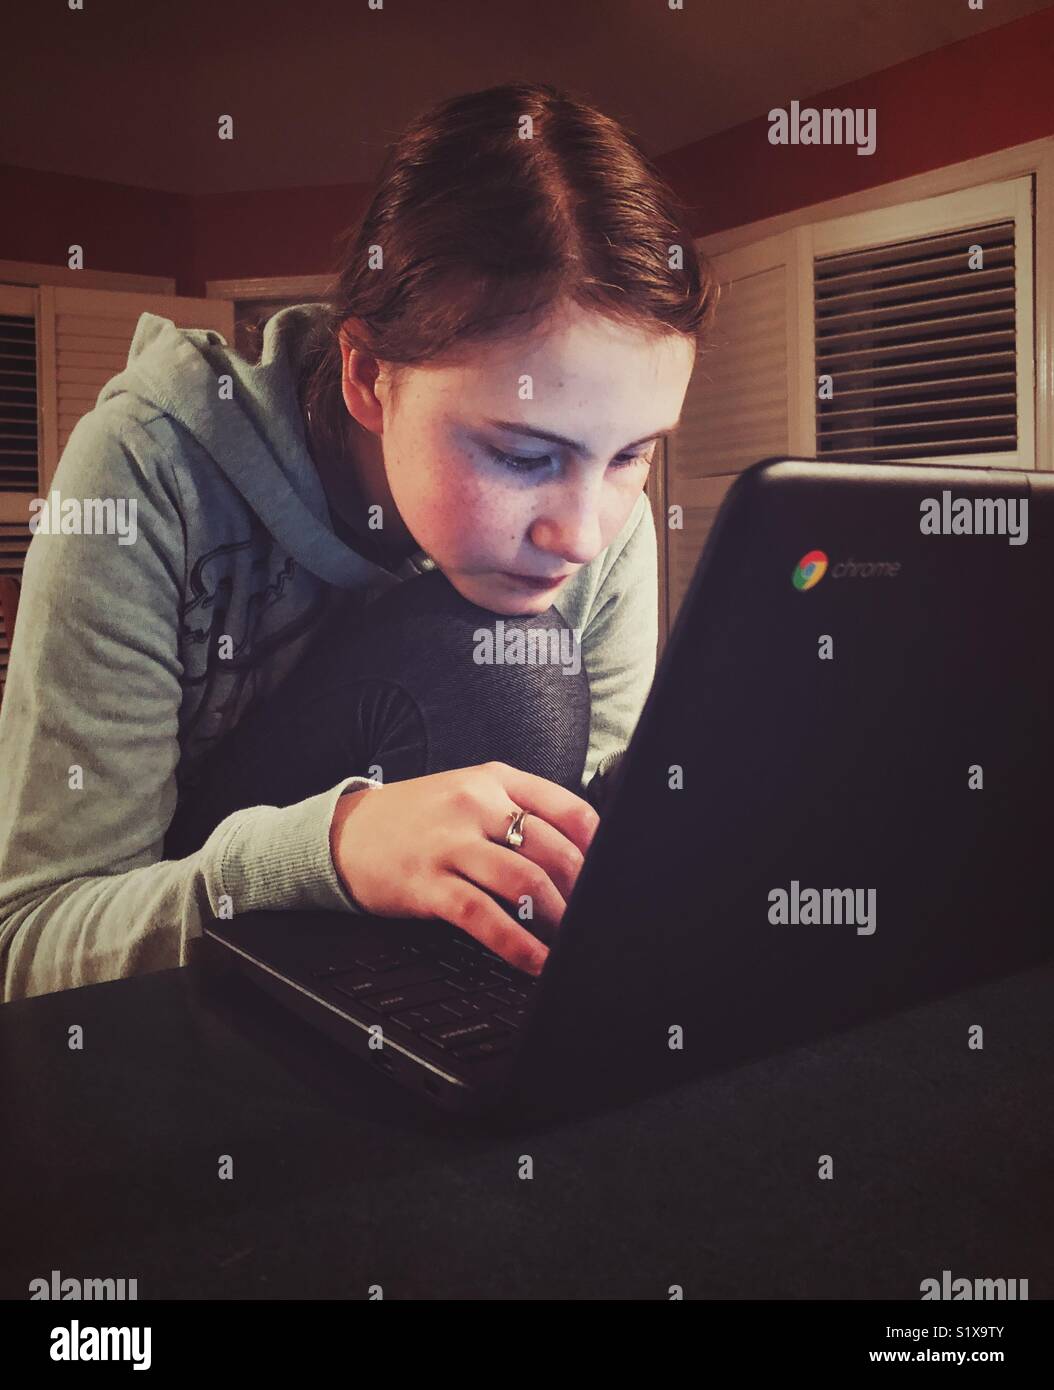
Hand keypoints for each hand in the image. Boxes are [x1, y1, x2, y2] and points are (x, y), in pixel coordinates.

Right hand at [329, 761, 599, 974]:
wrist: (344, 833)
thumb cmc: (416, 818)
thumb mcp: (469, 793)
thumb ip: (519, 810)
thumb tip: (580, 853)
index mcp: (495, 779)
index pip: (567, 808)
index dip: (599, 847)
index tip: (613, 874)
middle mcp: (476, 805)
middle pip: (553, 849)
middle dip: (583, 891)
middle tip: (595, 915)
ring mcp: (450, 843)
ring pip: (525, 882)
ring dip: (559, 919)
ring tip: (573, 940)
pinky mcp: (428, 882)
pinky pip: (484, 917)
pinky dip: (517, 945)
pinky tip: (535, 962)